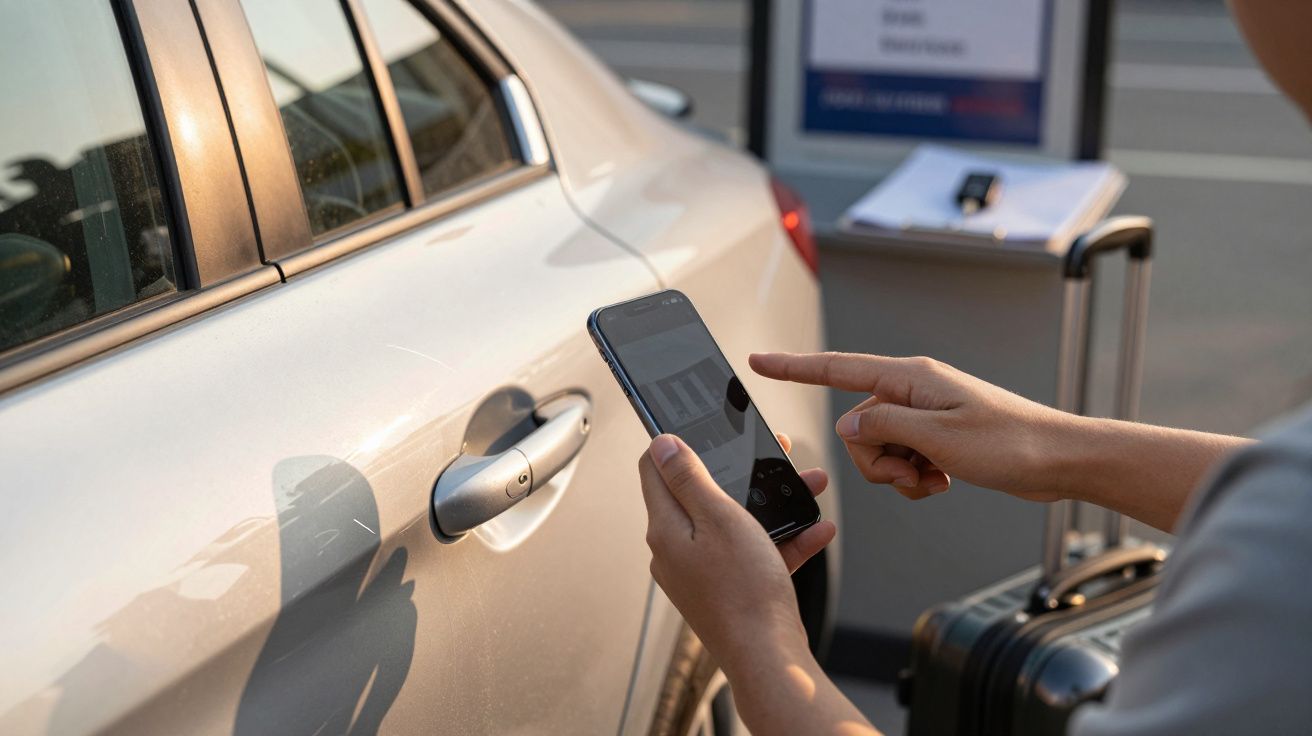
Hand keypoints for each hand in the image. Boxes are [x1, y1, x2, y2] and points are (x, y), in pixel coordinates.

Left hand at [638, 433, 836, 665]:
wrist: (769, 658)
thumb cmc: (744, 593)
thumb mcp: (720, 517)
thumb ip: (690, 478)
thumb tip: (661, 444)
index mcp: (666, 528)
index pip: (653, 470)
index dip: (676, 443)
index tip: (704, 430)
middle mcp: (676, 550)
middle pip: (701, 494)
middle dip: (741, 471)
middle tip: (772, 455)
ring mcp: (701, 572)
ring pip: (735, 522)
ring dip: (771, 503)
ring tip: (808, 486)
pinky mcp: (726, 589)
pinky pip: (753, 553)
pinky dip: (782, 540)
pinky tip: (815, 530)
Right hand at [750, 352, 1073, 502]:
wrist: (1057, 459)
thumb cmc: (1011, 443)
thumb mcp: (938, 438)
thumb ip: (883, 428)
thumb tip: (849, 427)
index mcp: (910, 378)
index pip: (838, 369)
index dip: (794, 367)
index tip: (758, 361)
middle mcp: (913, 391)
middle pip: (858, 427)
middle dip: (877, 460)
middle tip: (915, 470)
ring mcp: (924, 414)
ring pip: (878, 449)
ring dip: (898, 474)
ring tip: (935, 477)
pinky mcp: (936, 436)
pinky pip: (901, 460)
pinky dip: (915, 478)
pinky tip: (943, 480)